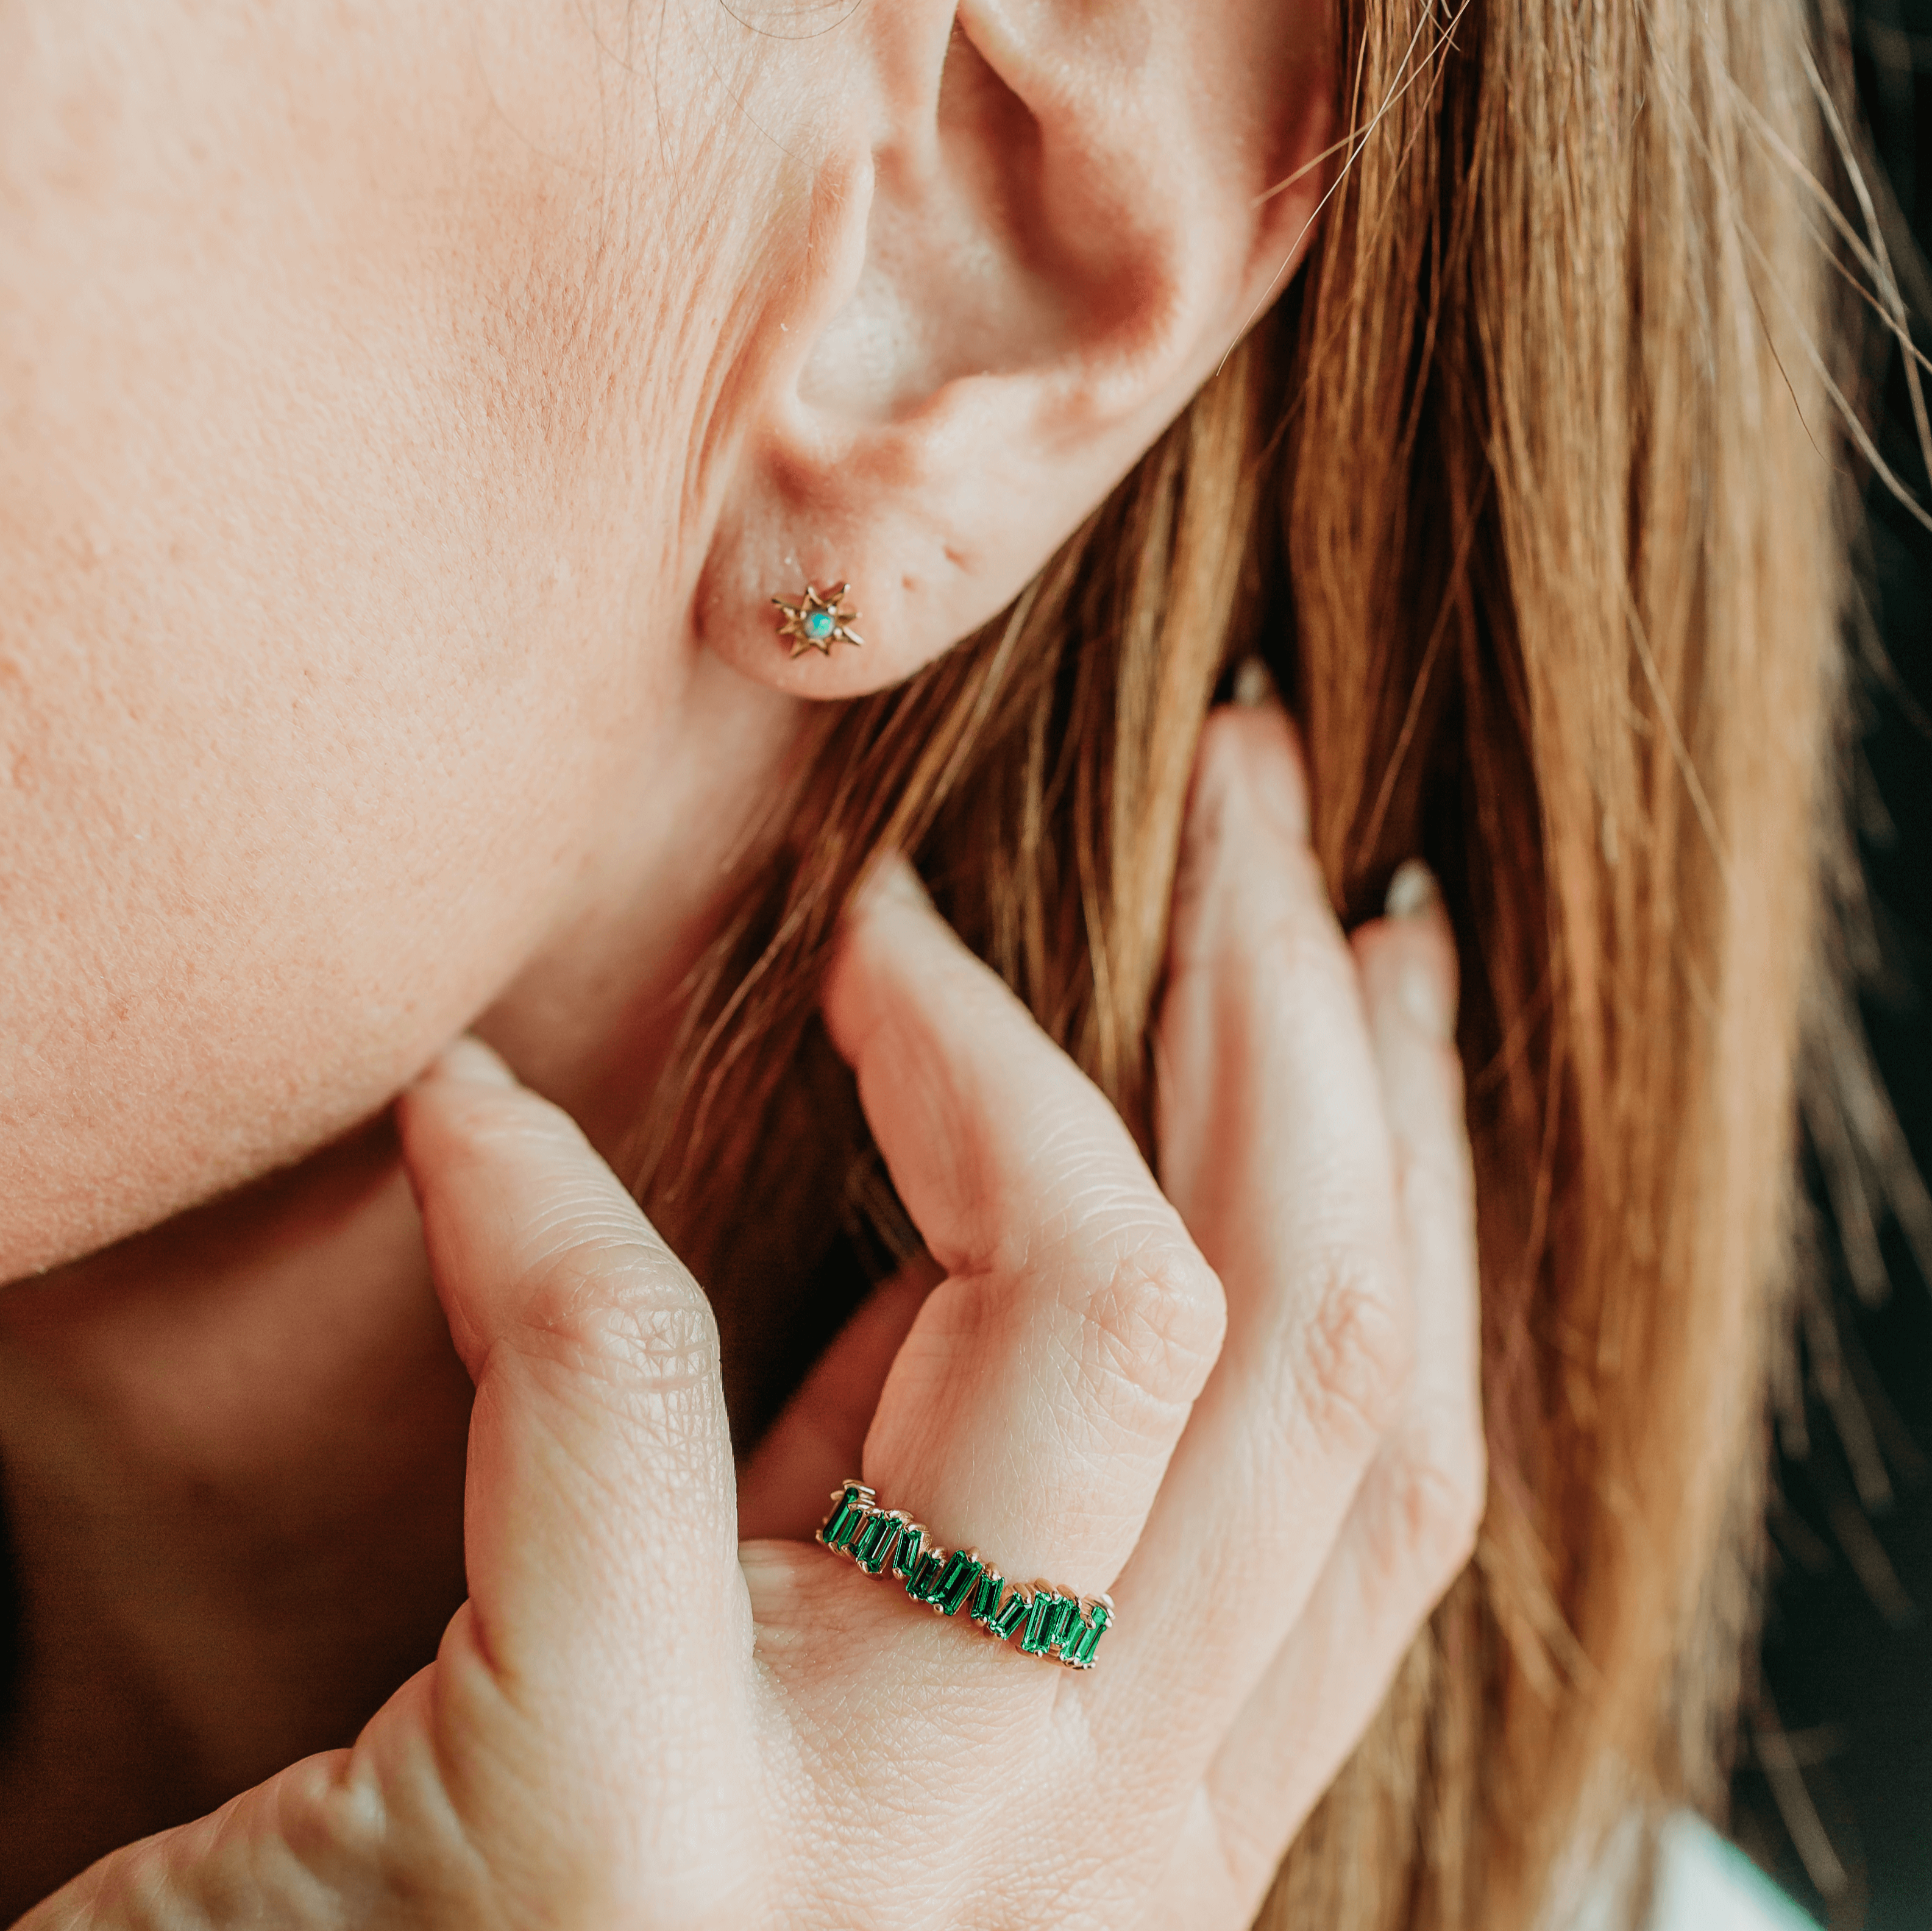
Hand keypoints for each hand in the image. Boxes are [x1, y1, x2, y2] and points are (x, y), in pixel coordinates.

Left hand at [22, 702, 1480, 1929]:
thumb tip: (1015, 1169)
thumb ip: (934, 1483)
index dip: (1410, 1138)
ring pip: (1116, 1323)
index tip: (1347, 930)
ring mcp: (866, 1853)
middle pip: (1304, 1338)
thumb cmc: (536, 1906)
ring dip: (1011, 1032)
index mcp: (1143, 1817)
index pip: (1381, 1434)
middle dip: (1290, 998)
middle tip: (1244, 781)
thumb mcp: (811, 1677)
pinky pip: (633, 1381)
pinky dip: (543, 1199)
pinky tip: (463, 1110)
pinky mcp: (603, 1825)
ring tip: (898, 893)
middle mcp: (1073, 1851)